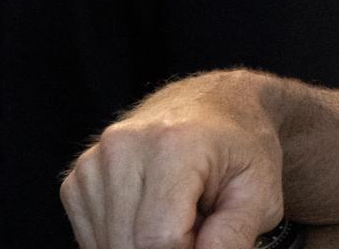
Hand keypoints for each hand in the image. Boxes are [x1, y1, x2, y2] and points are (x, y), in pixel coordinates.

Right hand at [63, 69, 287, 248]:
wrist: (215, 105)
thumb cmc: (241, 148)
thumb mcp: (260, 192)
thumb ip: (233, 237)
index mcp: (172, 145)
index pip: (159, 240)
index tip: (207, 238)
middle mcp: (123, 146)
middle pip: (130, 245)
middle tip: (197, 227)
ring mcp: (94, 161)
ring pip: (109, 245)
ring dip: (144, 246)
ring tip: (178, 219)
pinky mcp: (78, 179)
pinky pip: (93, 237)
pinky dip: (123, 241)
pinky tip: (151, 217)